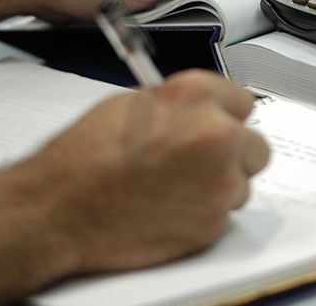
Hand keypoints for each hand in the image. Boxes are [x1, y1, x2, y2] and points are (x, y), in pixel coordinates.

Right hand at [39, 69, 269, 270]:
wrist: (59, 209)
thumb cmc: (84, 158)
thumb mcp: (131, 104)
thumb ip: (181, 104)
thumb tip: (202, 110)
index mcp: (195, 95)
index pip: (243, 100)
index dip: (226, 115)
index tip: (219, 123)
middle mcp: (216, 133)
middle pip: (256, 143)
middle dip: (233, 152)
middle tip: (200, 160)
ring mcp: (220, 179)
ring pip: (243, 181)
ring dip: (220, 183)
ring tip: (176, 185)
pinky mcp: (214, 220)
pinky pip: (225, 212)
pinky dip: (205, 211)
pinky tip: (172, 205)